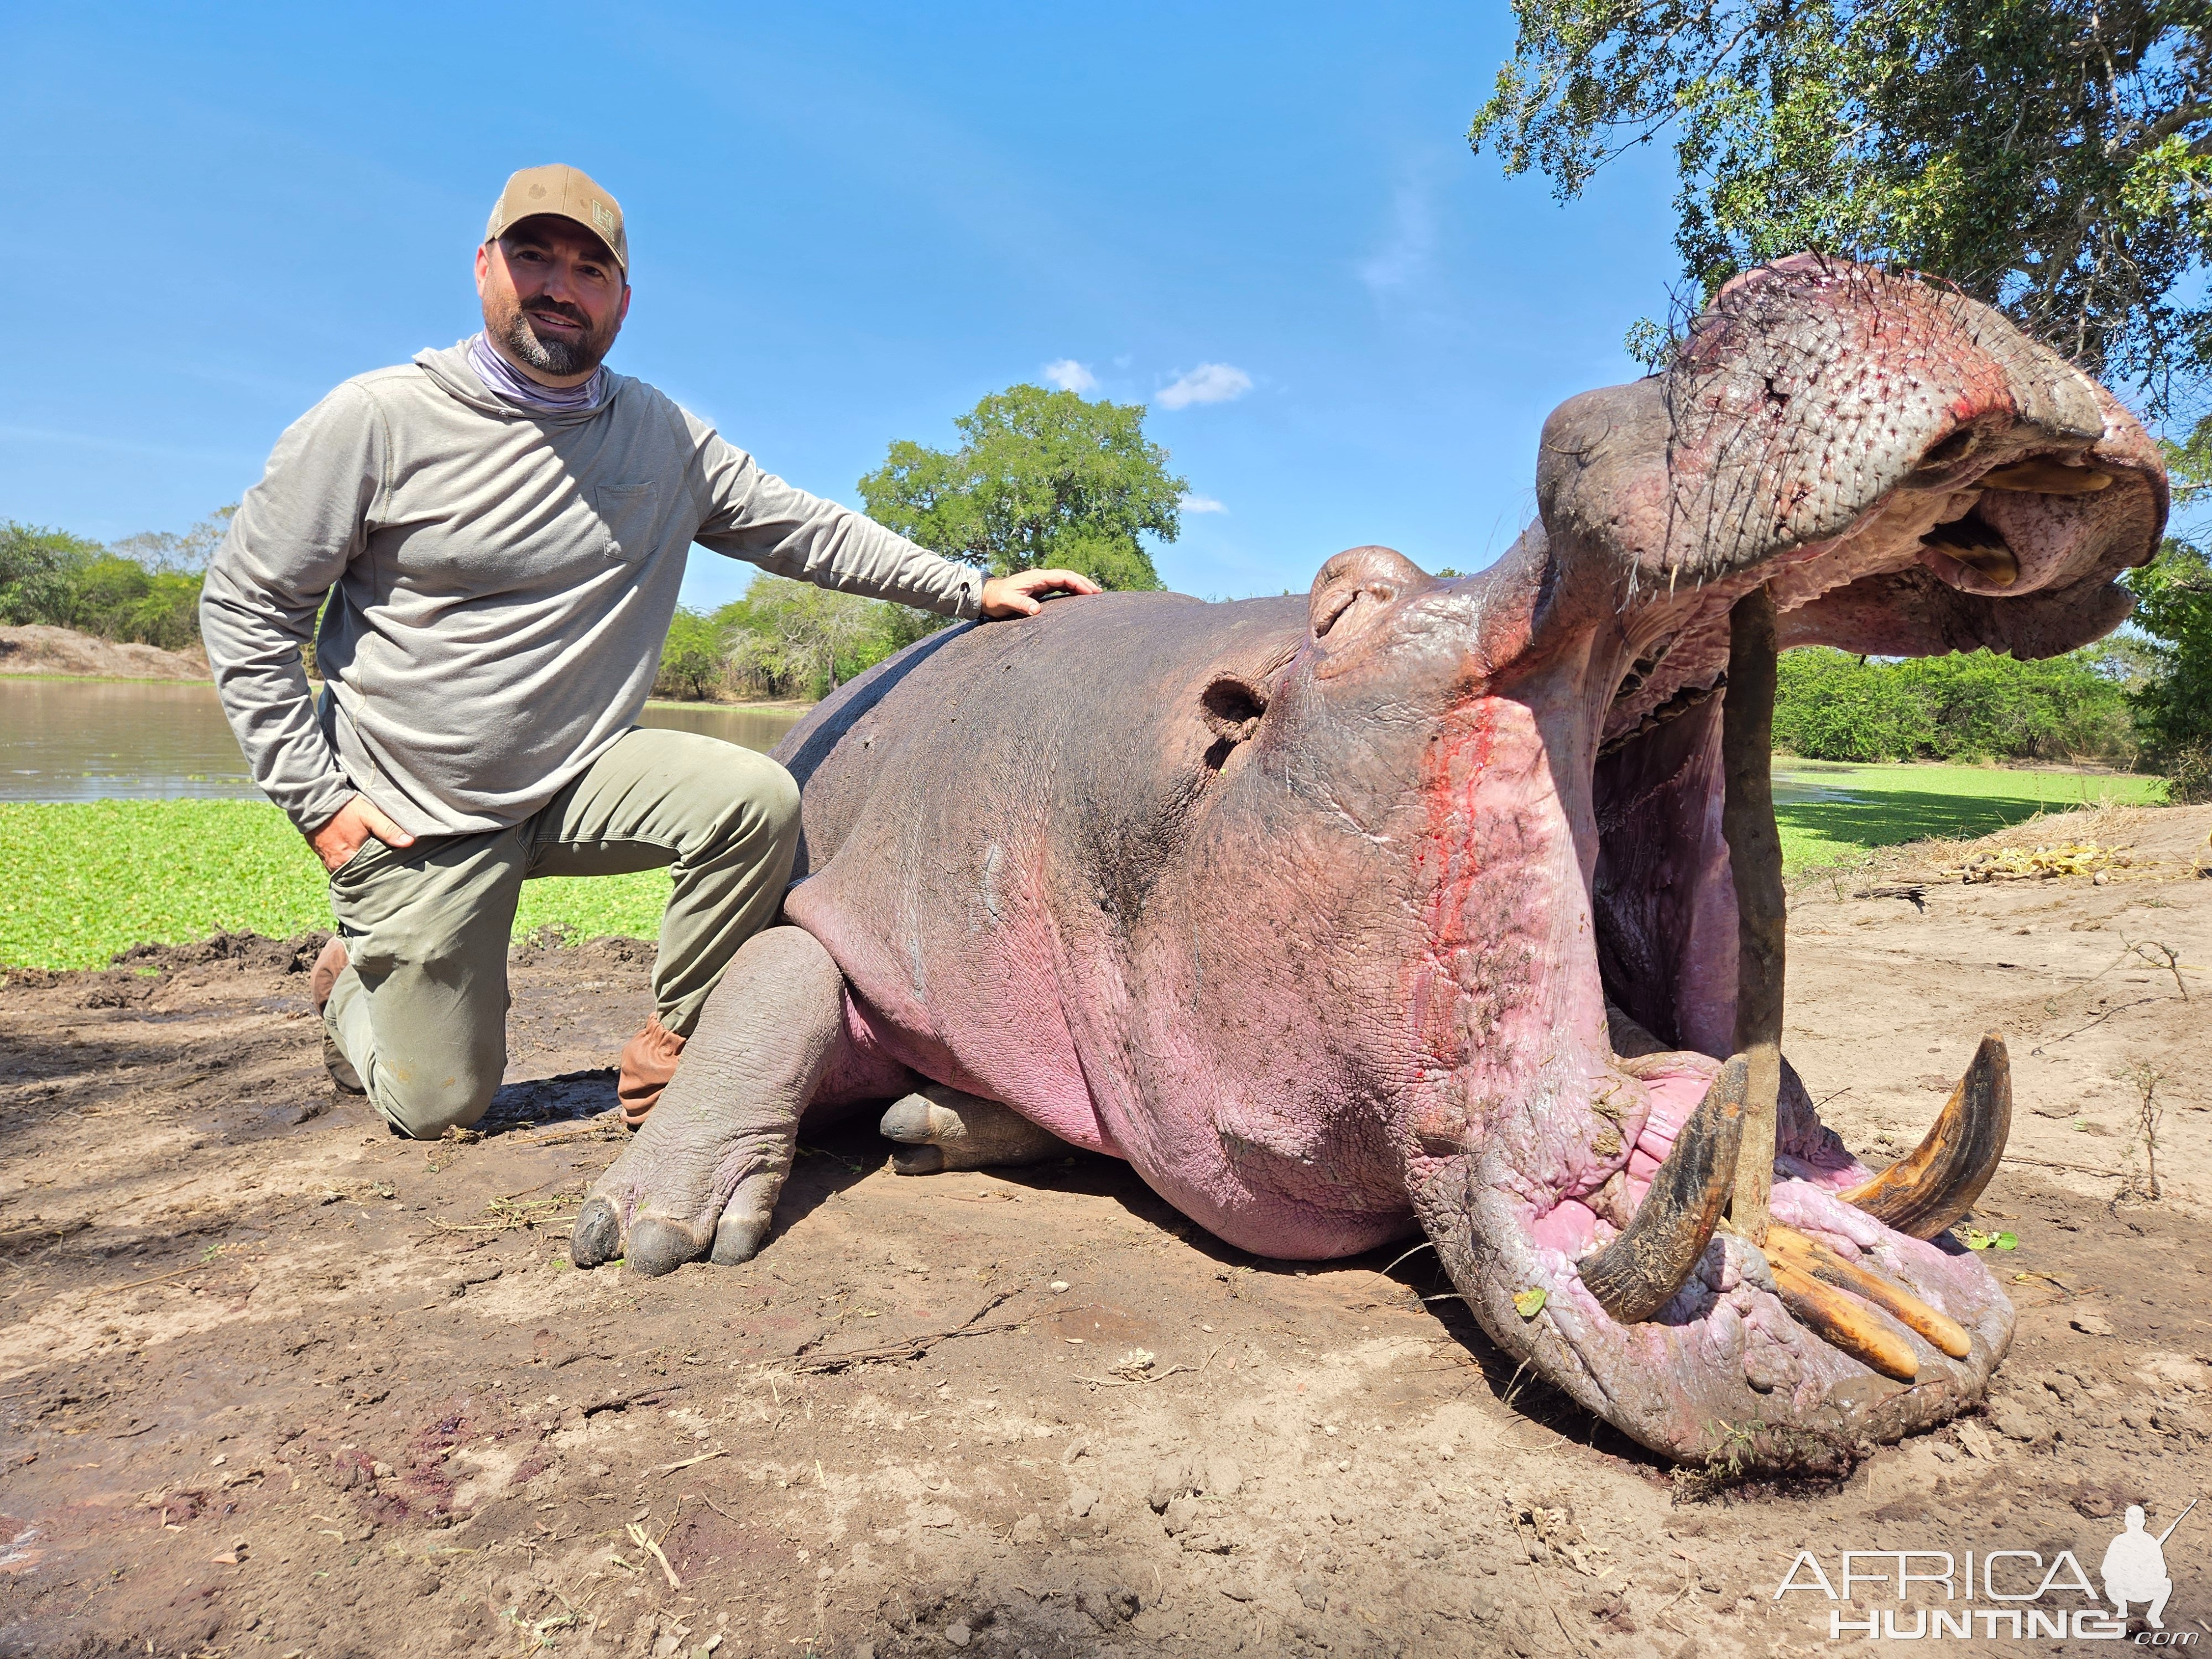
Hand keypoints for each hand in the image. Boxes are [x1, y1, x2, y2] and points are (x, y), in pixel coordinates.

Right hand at [309, 793, 415, 873]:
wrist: (314, 799)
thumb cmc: (344, 808)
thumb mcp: (369, 815)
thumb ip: (388, 829)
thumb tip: (409, 842)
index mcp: (348, 859)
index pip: (371, 873)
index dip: (384, 870)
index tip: (396, 869)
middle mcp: (336, 865)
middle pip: (360, 874)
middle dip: (373, 871)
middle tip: (389, 867)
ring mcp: (328, 861)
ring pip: (350, 870)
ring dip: (361, 866)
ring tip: (375, 862)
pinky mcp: (324, 856)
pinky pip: (341, 864)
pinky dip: (351, 861)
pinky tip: (361, 856)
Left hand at [979, 568, 1102, 618]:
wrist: (987, 595)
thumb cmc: (996, 599)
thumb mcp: (1006, 601)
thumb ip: (1021, 604)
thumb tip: (1036, 610)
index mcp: (1036, 577)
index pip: (1062, 576)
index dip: (1077, 583)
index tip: (1090, 591)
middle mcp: (1041, 577)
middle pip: (1068, 576)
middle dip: (1084, 583)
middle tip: (1099, 593)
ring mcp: (1041, 582)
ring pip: (1066, 580)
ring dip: (1080, 586)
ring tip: (1095, 594)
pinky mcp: (1041, 589)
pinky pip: (1061, 587)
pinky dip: (1072, 590)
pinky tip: (1080, 597)